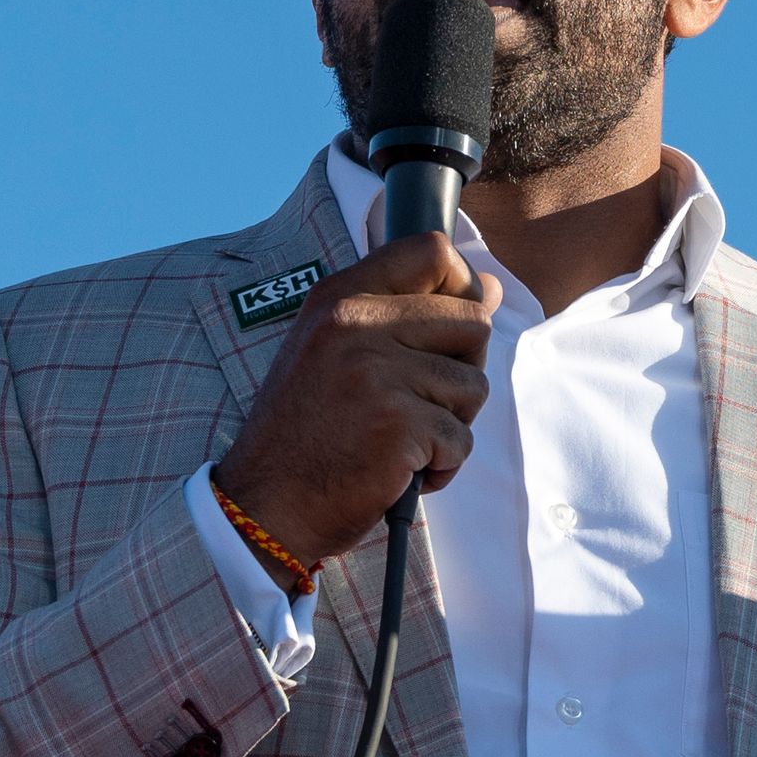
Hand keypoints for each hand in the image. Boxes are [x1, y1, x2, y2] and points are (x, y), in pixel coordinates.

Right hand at [216, 231, 501, 576]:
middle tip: (421, 404)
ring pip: (474, 386)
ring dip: (451, 425)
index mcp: (338, 299)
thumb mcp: (342, 355)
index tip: (446, 330)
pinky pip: (461, 440)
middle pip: (472, 321)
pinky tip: (399, 472)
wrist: (267, 505)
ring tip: (403, 442)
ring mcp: (377, 374)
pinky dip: (441, 467)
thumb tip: (490, 287)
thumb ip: (411, 315)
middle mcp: (355, 325)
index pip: (430, 251)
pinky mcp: (398, 425)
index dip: (459, 287)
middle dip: (463, 370)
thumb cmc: (307, 434)